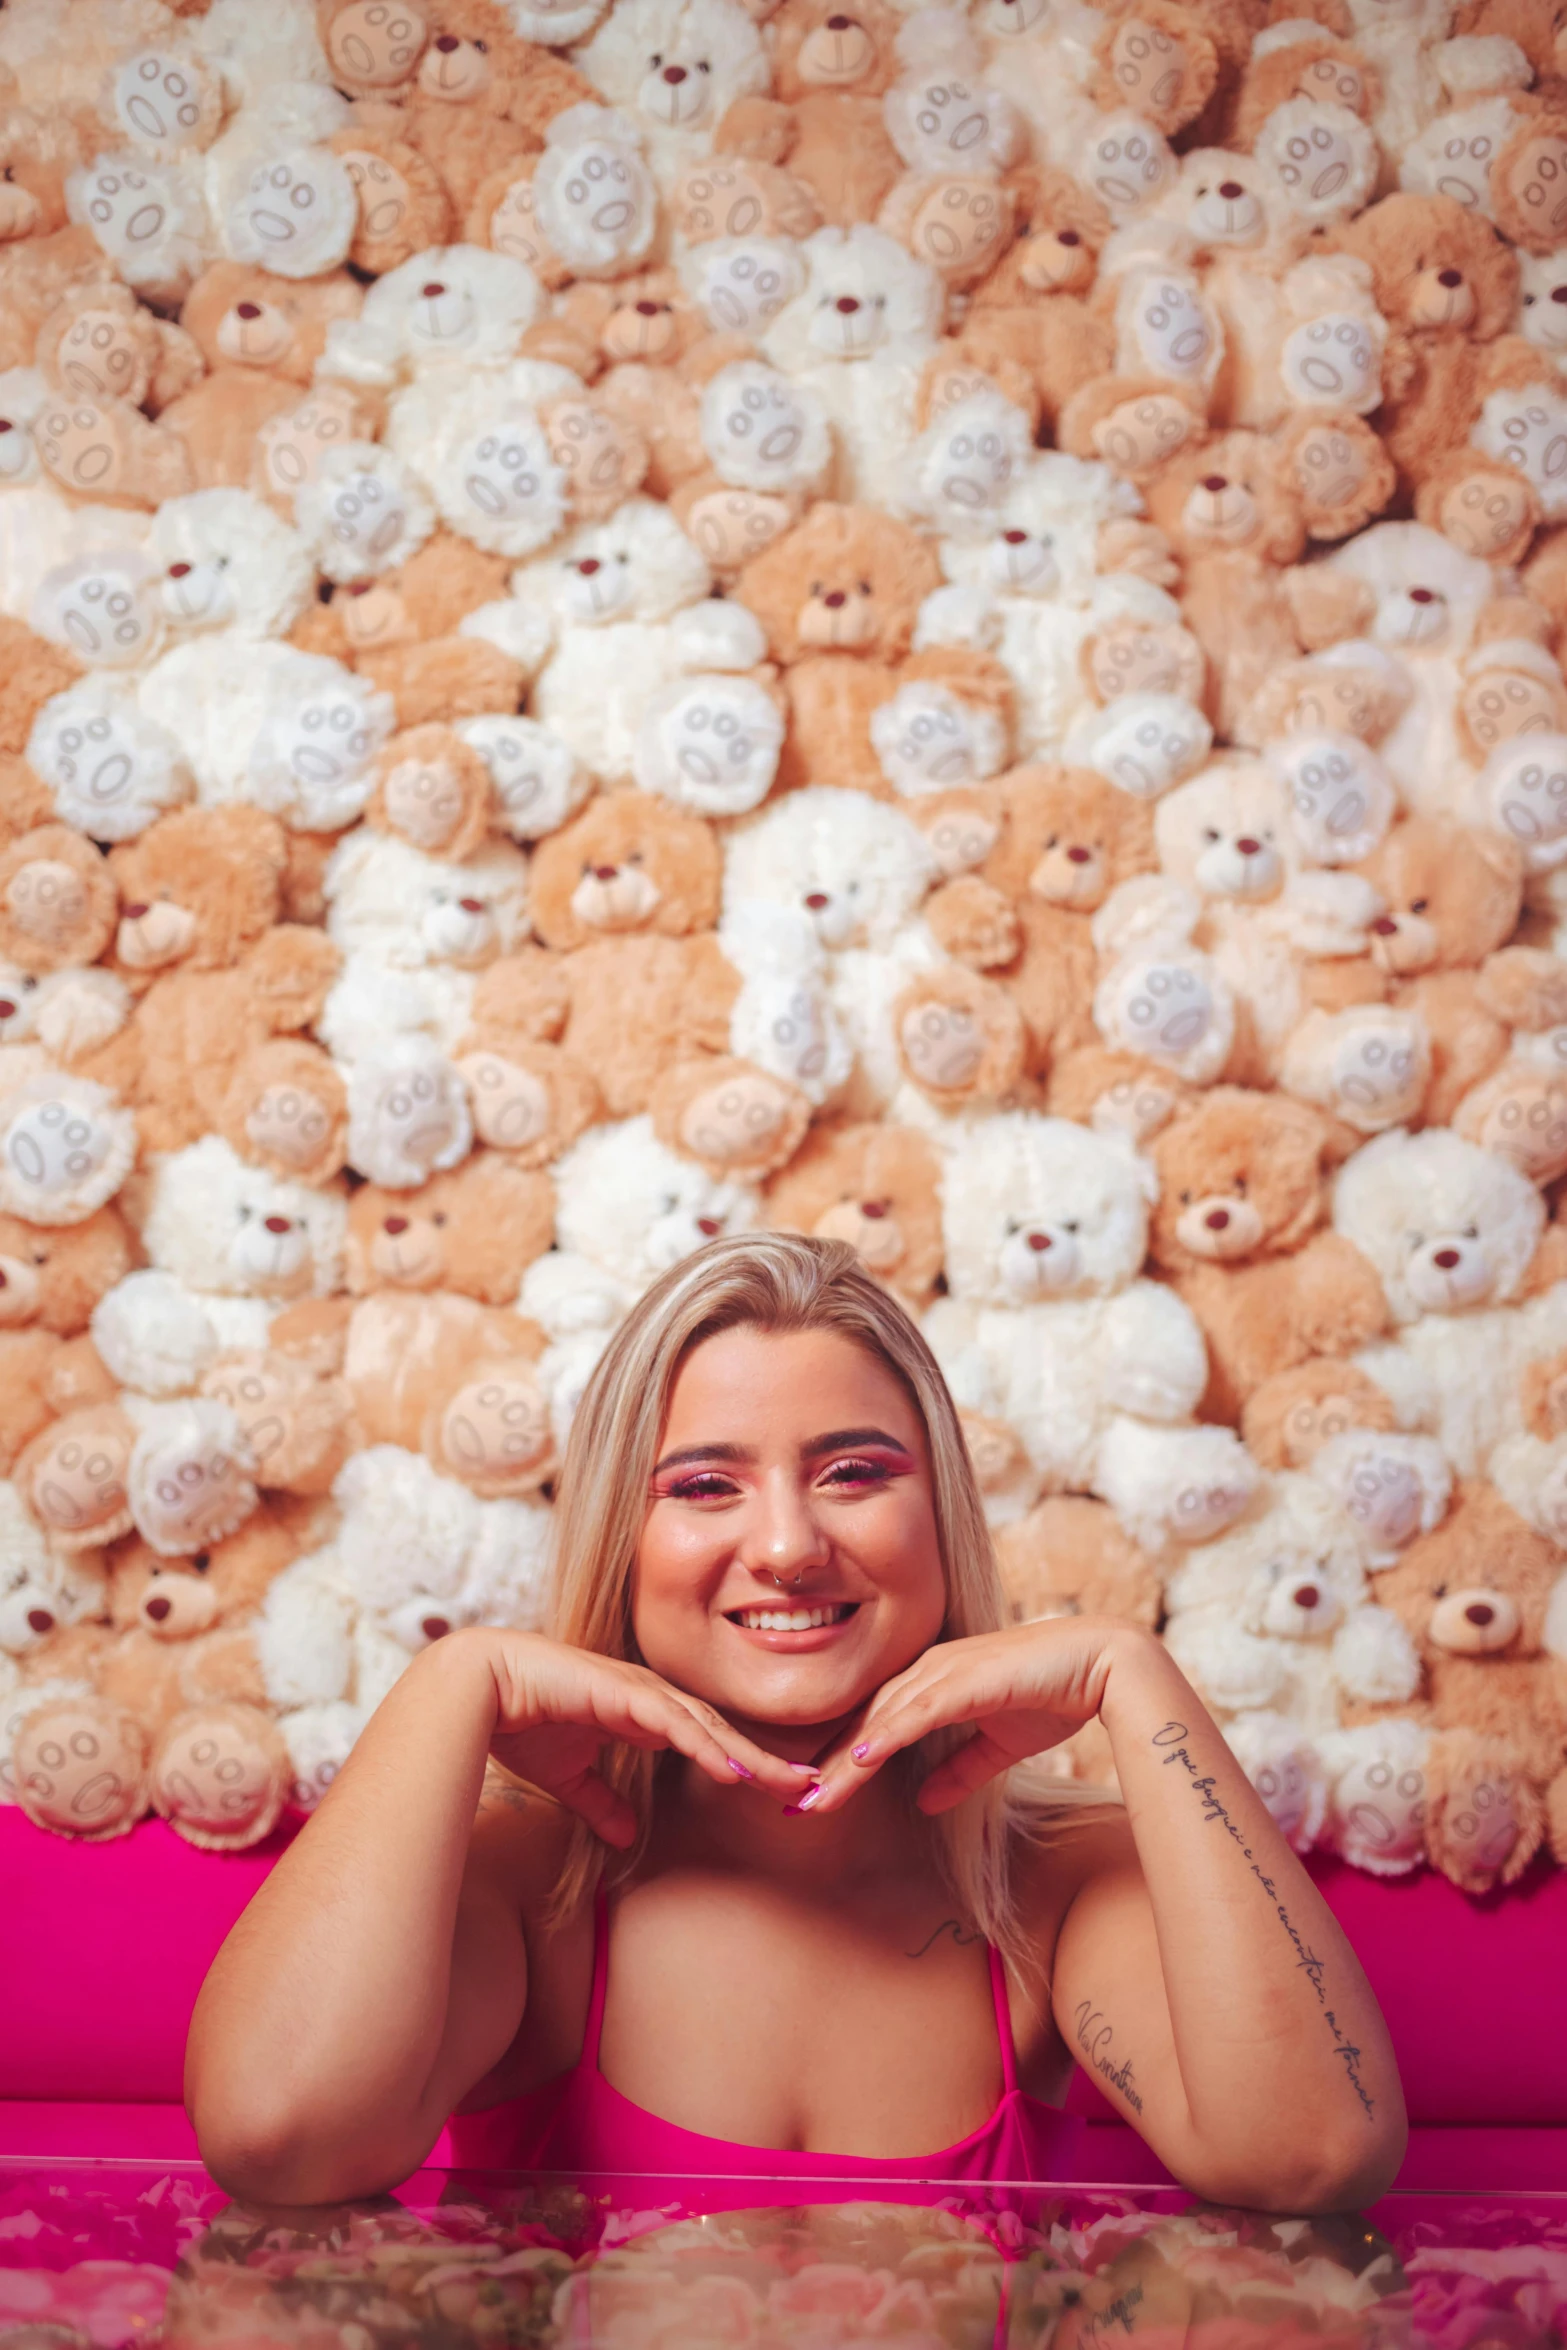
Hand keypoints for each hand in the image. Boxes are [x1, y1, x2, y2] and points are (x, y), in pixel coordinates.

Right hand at [478, 1631, 813, 1844]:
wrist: (476, 1687)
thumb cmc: (517, 1723)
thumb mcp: (568, 1777)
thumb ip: (599, 1801)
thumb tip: (626, 1834)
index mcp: (643, 1713)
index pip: (708, 1741)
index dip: (747, 1765)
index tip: (783, 1790)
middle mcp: (651, 1697)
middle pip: (722, 1733)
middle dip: (767, 1762)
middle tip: (812, 1788)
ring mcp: (640, 1691)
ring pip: (709, 1727)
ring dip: (750, 1757)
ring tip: (790, 1784)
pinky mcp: (622, 1692)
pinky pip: (675, 1722)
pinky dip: (707, 1745)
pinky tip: (735, 1769)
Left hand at [804, 1619, 1141, 1816]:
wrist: (1102, 1665)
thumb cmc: (1054, 1695)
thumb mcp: (998, 1746)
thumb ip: (960, 1771)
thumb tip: (924, 1803)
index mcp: (933, 1681)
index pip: (874, 1724)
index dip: (842, 1761)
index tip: (813, 1796)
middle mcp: (929, 1671)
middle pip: (865, 1723)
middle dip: (829, 1766)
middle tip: (793, 1806)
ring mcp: (945, 1672)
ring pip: (882, 1721)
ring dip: (846, 1762)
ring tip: (814, 1799)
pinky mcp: (967, 1680)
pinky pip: (918, 1711)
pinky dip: (887, 1735)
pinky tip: (862, 1759)